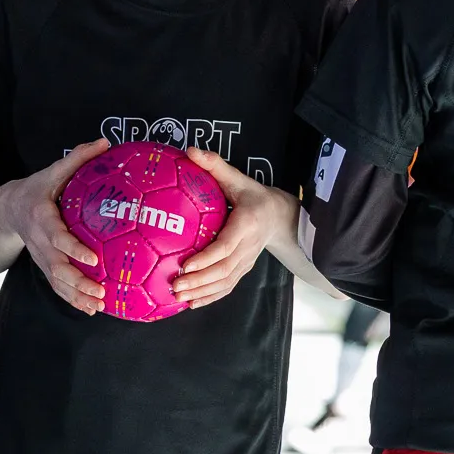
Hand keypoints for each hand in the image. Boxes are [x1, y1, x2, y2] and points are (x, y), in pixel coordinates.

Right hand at [0, 139, 109, 315]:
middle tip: (100, 291)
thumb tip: (104, 142)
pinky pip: (56, 286)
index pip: (57, 237)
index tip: (94, 259)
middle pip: (56, 267)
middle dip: (78, 282)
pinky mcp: (43, 266)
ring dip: (76, 295)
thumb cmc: (36, 189)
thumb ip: (77, 158)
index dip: (74, 249)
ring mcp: (39, 257)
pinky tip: (91, 309)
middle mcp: (38, 242)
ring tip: (98, 305)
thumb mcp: (51, 172)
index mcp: (41, 218)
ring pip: (56, 281)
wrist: (7, 210)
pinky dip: (72, 299)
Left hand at [170, 148, 295, 307]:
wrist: (280, 216)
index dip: (206, 258)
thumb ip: (214, 165)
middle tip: (174, 286)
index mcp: (245, 225)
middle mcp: (247, 247)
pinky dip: (210, 297)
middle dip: (198, 281)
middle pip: (223, 270)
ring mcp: (247, 261)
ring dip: (201, 292)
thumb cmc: (253, 195)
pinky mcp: (243, 269)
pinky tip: (191, 303)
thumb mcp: (237, 178)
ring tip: (177, 297)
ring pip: (224, 283)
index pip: (225, 246)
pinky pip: (227, 287)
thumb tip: (190, 151)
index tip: (185, 264)